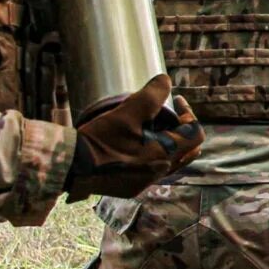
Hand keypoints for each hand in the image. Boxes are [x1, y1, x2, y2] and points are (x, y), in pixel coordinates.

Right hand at [68, 75, 202, 198]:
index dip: (189, 113)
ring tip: (150, 125)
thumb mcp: (127, 112)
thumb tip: (165, 80)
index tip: (175, 100)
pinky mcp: (132, 187)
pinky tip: (135, 143)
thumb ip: (151, 96)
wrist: (73, 167)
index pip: (195, 133)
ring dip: (167, 142)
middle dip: (181, 128)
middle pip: (186, 149)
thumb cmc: (100, 139)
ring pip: (170, 160)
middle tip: (166, 113)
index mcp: (165, 154)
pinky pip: (152, 169)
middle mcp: (160, 172)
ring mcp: (146, 182)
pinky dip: (151, 154)